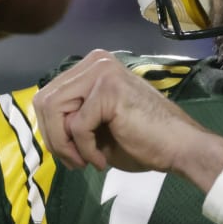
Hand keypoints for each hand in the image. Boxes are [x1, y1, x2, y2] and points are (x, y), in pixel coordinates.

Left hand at [32, 50, 222, 186]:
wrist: (179, 148)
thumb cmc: (143, 140)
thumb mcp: (96, 124)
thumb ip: (70, 116)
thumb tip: (43, 123)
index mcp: (93, 66)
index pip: (47, 95)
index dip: (51, 130)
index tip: (71, 153)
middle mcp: (96, 61)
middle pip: (44, 101)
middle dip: (54, 138)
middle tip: (74, 162)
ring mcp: (102, 71)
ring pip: (54, 111)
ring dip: (65, 145)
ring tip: (84, 162)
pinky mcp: (108, 89)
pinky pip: (76, 126)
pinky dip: (85, 150)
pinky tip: (101, 161)